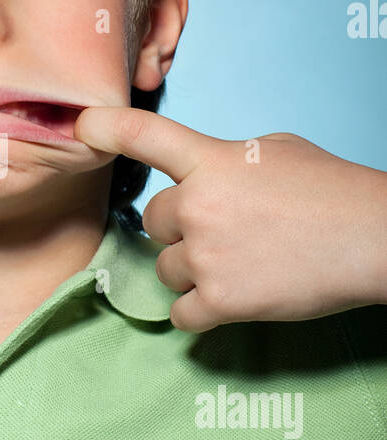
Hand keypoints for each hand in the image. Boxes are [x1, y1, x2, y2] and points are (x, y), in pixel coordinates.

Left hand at [74, 108, 386, 330]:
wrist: (374, 239)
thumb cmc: (333, 191)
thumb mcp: (275, 151)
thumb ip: (225, 161)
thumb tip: (204, 174)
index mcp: (212, 160)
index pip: (145, 134)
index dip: (106, 128)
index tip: (82, 126)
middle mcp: (199, 205)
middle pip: (154, 221)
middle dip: (180, 228)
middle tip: (226, 231)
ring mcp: (207, 255)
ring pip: (165, 269)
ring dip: (192, 270)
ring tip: (240, 264)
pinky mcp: (221, 300)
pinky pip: (181, 313)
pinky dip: (200, 310)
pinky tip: (231, 297)